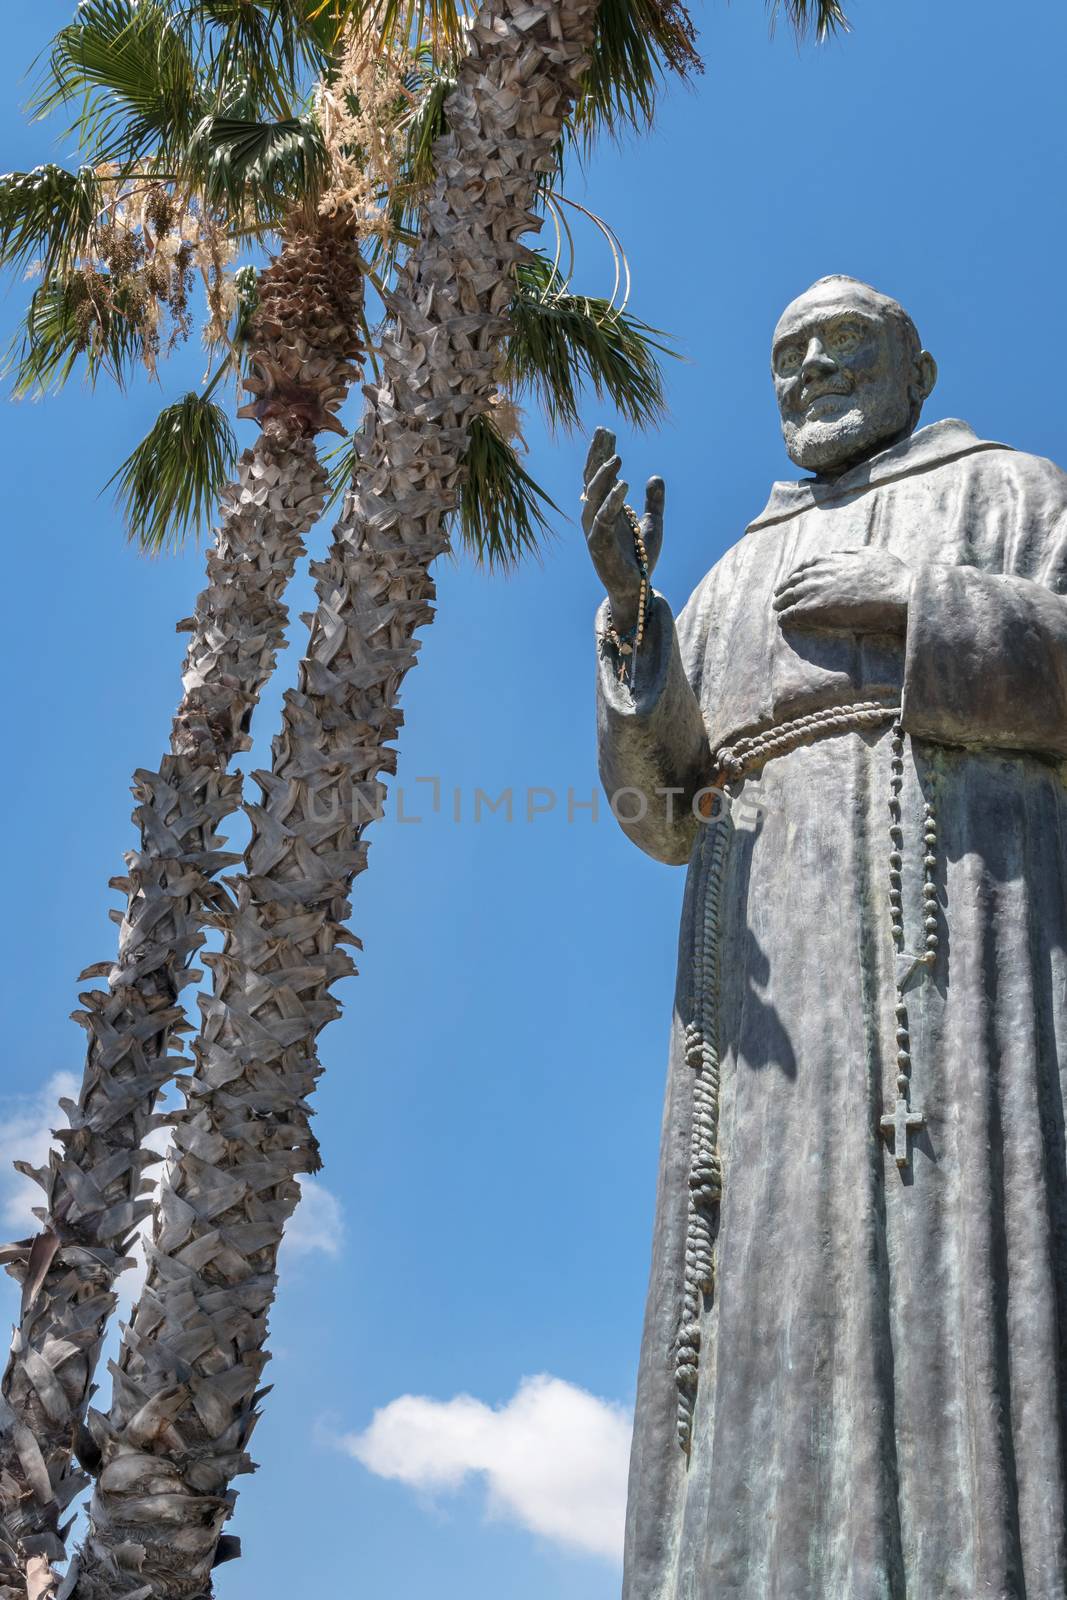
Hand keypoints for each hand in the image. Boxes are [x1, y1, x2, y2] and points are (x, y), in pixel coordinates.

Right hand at [582, 427, 663, 633]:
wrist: (637, 589)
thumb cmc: (640, 558)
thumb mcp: (652, 524)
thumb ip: (654, 502)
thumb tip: (655, 476)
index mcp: (604, 510)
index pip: (599, 476)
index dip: (602, 453)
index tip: (608, 431)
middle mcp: (594, 517)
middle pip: (591, 479)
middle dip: (597, 455)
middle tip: (604, 431)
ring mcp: (593, 530)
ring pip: (593, 496)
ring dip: (604, 475)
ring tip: (619, 455)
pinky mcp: (598, 545)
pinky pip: (603, 518)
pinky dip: (613, 501)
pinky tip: (625, 483)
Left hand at [772, 549, 910, 634]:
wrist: (895, 596)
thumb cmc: (890, 576)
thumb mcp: (871, 553)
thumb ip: (851, 552)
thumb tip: (838, 551)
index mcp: (830, 560)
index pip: (805, 566)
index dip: (797, 573)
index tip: (794, 578)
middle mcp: (817, 573)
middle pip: (792, 581)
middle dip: (785, 587)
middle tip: (779, 594)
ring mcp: (812, 592)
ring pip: (787, 597)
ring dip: (781, 603)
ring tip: (777, 608)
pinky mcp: (811, 610)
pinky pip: (790, 614)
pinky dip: (784, 618)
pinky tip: (782, 621)